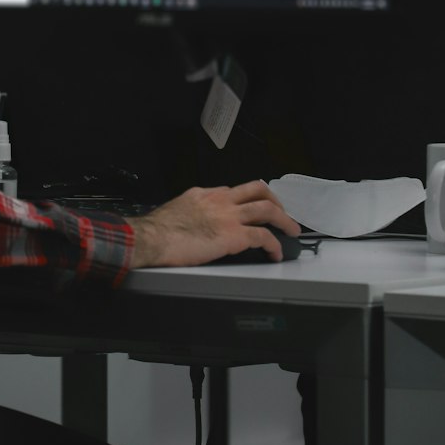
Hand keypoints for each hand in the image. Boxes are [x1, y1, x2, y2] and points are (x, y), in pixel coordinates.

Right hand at [127, 181, 300, 268]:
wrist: (151, 238)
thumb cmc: (157, 230)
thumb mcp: (176, 210)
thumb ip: (191, 212)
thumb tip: (194, 222)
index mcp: (205, 194)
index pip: (233, 191)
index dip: (247, 200)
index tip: (251, 208)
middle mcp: (221, 200)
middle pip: (258, 190)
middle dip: (274, 201)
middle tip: (281, 212)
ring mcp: (230, 216)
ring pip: (268, 210)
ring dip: (285, 220)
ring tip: (292, 231)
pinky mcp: (235, 235)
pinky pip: (264, 237)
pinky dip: (275, 245)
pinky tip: (276, 253)